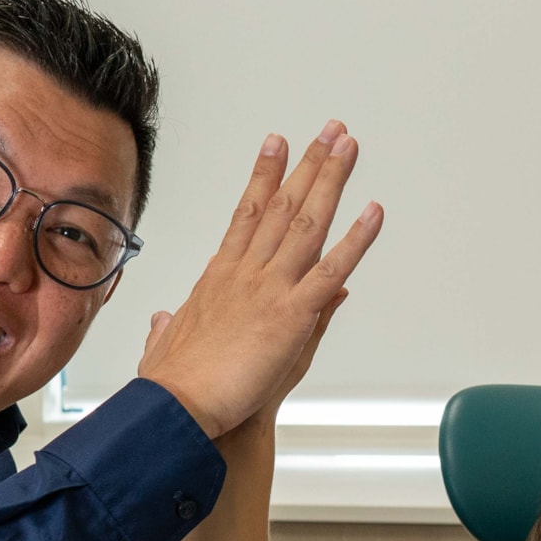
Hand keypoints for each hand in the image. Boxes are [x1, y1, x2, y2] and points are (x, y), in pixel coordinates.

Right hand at [136, 127, 381, 436]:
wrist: (177, 408)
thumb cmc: (172, 385)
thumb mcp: (167, 346)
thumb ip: (170, 326)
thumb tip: (167, 316)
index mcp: (219, 277)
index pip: (247, 213)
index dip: (265, 176)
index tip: (276, 145)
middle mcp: (245, 272)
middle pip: (283, 205)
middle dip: (309, 164)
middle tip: (330, 132)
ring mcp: (270, 288)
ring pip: (308, 223)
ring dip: (332, 181)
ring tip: (349, 147)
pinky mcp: (293, 314)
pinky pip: (332, 268)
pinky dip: (356, 239)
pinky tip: (374, 213)